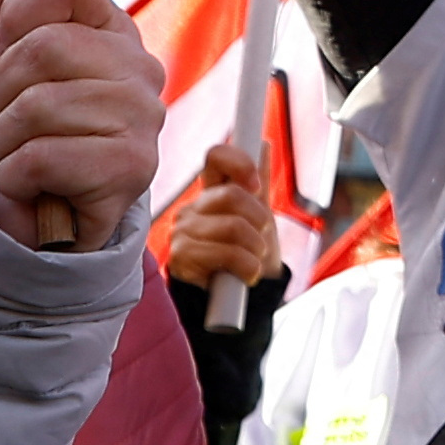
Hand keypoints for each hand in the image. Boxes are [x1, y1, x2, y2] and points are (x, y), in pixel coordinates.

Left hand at [0, 0, 168, 252]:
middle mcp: (137, 66)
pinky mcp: (135, 169)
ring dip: (6, 138)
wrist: (3, 214)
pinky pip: (46, 154)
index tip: (10, 40)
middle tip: (9, 118)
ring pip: (38, 104)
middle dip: (2, 90)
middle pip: (44, 44)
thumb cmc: (3, 134)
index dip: (22, 8)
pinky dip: (17, 175)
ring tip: (21, 153)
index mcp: (108, 29)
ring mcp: (143, 117)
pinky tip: (34, 185)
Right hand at [156, 139, 276, 294]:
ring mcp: (183, 231)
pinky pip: (227, 253)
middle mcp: (193, 208)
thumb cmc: (247, 255)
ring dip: (255, 249)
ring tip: (253, 260)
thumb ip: (258, 183)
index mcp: (211, 193)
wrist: (242, 300)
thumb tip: (263, 144)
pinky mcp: (181, 256)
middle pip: (231, 194)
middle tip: (261, 239)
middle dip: (258, 219)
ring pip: (233, 226)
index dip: (240, 162)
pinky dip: (248, 266)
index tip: (257, 185)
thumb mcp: (260, 218)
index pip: (216, 156)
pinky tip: (245, 274)